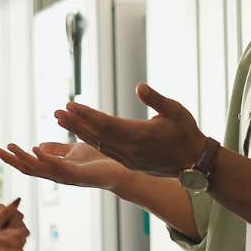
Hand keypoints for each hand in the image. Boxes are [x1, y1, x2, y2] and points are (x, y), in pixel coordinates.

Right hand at [0, 141, 125, 190]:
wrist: (120, 171)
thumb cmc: (98, 162)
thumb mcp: (74, 151)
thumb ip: (57, 150)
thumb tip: (38, 147)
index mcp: (55, 169)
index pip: (30, 164)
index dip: (14, 158)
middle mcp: (57, 175)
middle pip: (29, 169)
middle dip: (11, 160)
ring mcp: (66, 177)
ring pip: (40, 169)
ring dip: (24, 159)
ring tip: (10, 149)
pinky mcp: (78, 174)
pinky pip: (58, 166)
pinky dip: (45, 158)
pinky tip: (35, 149)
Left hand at [52, 83, 206, 176]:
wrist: (194, 163)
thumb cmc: (187, 133)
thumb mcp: (176, 111)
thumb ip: (156, 99)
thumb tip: (139, 87)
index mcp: (139, 136)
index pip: (105, 124)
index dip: (86, 115)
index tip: (70, 105)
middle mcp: (129, 150)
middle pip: (96, 135)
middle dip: (75, 122)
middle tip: (56, 112)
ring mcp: (128, 159)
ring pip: (98, 144)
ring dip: (79, 131)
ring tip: (63, 120)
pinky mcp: (129, 163)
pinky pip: (105, 151)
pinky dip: (91, 141)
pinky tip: (81, 132)